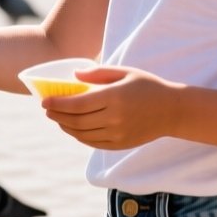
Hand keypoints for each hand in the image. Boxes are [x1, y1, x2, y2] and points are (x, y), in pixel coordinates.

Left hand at [42, 66, 182, 149]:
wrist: (172, 111)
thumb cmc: (147, 86)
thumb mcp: (124, 72)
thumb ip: (98, 73)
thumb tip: (74, 77)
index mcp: (114, 97)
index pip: (77, 104)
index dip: (58, 104)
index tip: (44, 101)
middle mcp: (114, 118)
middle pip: (76, 120)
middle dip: (57, 115)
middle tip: (47, 109)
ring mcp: (117, 134)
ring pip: (82, 134)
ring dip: (66, 127)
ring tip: (57, 118)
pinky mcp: (120, 144)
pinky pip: (92, 143)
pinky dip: (79, 136)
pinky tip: (73, 128)